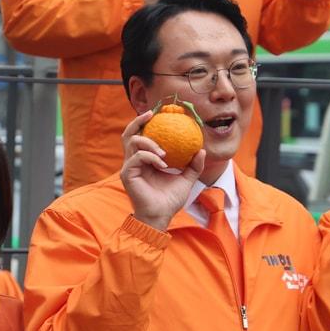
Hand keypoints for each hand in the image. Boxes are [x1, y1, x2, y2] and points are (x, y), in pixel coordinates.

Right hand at [121, 109, 206, 230]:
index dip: (145, 123)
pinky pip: (138, 157)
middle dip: (138, 121)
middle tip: (151, 114)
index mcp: (144, 161)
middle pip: (129, 134)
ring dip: (149, 142)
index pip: (141, 137)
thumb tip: (202, 150)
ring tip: (164, 152)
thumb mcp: (186, 179)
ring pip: (132, 142)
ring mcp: (129, 167)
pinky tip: (163, 164)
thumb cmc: (170, 200)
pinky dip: (151, 157)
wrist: (161, 216)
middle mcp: (134, 162)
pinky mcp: (127, 174)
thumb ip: (193, 165)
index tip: (158, 114)